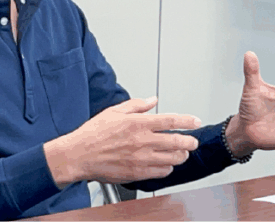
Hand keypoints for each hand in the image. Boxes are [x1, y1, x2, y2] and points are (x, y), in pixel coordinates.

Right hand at [44, 97, 202, 186]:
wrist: (78, 155)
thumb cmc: (93, 134)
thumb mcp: (114, 111)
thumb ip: (137, 105)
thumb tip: (153, 100)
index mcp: (138, 123)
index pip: (171, 120)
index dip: (187, 121)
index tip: (195, 122)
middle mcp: (142, 141)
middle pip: (177, 142)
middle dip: (190, 142)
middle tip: (193, 142)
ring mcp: (141, 158)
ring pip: (172, 159)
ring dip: (181, 156)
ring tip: (181, 154)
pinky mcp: (137, 173)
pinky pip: (161, 172)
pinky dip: (167, 168)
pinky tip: (166, 165)